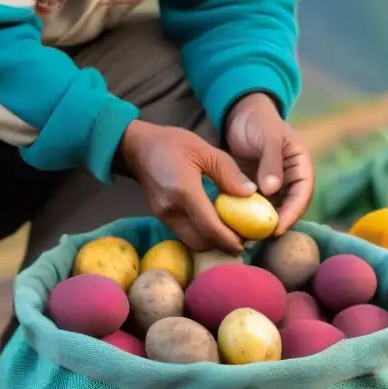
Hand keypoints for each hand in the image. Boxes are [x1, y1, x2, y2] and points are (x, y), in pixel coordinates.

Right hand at [118, 120, 253, 253]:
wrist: (137, 148)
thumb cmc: (171, 143)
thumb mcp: (204, 149)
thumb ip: (228, 172)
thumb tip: (250, 193)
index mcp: (183, 189)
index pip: (208, 225)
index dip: (228, 239)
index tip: (246, 244)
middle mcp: (171, 208)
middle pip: (200, 241)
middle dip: (222, 245)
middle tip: (243, 237)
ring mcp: (163, 215)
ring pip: (192, 241)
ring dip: (212, 242)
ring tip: (231, 231)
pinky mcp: (162, 217)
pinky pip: (185, 234)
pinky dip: (202, 234)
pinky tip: (215, 224)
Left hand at [225, 93, 314, 234]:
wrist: (242, 115)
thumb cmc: (259, 121)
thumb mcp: (268, 137)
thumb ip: (271, 161)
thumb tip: (272, 189)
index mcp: (302, 166)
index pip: (302, 194)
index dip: (292, 213)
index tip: (277, 228)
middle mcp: (291, 179)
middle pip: (289, 207)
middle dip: (277, 223)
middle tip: (260, 237)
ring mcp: (275, 185)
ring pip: (272, 209)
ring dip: (262, 222)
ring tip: (247, 235)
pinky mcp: (258, 188)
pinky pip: (256, 205)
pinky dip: (248, 214)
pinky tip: (236, 224)